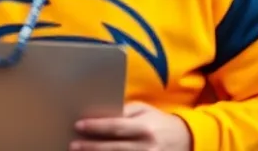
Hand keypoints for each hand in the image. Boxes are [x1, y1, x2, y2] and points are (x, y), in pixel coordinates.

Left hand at [72, 102, 190, 150]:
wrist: (184, 139)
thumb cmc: (158, 122)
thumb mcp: (146, 111)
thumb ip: (125, 112)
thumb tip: (100, 115)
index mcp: (145, 127)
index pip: (116, 127)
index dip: (96, 126)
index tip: (79, 125)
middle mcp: (146, 145)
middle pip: (113, 148)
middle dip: (90, 147)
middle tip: (73, 144)